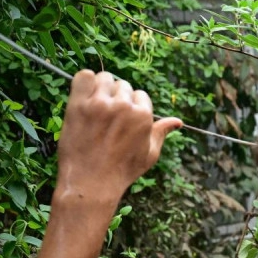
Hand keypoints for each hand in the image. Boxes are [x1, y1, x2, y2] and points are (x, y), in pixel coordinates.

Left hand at [55, 70, 180, 204]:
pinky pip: (83, 76)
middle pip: (123, 85)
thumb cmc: (122, 171)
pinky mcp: (79, 104)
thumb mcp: (149, 154)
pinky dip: (85, 81)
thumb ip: (162, 132)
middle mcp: (123, 106)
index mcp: (143, 115)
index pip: (140, 95)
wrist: (91, 182)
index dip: (132, 107)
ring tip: (95, 106)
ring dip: (101, 88)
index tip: (122, 120)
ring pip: (104, 78)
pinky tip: (84, 96)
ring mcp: (100, 104)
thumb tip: (178, 121)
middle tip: (107, 117)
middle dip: (117, 97)